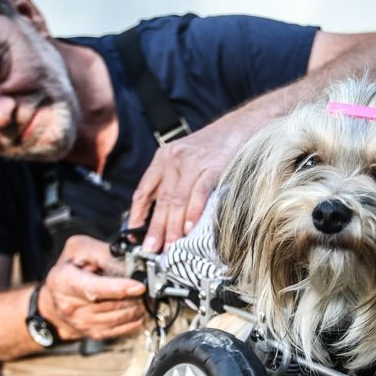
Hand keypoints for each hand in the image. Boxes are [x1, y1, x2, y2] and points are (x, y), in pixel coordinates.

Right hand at [37, 235, 146, 340]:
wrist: (55, 296)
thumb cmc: (69, 268)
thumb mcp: (80, 249)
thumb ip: (105, 254)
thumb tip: (131, 264)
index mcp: (64, 281)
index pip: (94, 289)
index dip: (119, 288)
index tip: (139, 286)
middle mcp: (70, 305)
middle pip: (111, 305)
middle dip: (135, 297)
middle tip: (148, 288)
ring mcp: (79, 323)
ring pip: (118, 319)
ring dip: (137, 309)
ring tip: (143, 298)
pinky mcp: (90, 333)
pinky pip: (117, 331)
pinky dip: (133, 322)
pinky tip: (139, 313)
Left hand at [128, 125, 236, 251]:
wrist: (240, 126)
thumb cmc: (213, 147)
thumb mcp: (184, 158)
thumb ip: (172, 182)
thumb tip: (162, 216)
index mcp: (163, 158)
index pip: (143, 191)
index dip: (137, 216)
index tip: (135, 237)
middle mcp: (175, 159)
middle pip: (162, 201)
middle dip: (156, 229)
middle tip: (152, 249)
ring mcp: (194, 163)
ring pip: (178, 200)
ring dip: (174, 227)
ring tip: (171, 246)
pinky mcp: (214, 166)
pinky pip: (200, 192)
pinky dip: (194, 212)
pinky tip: (190, 228)